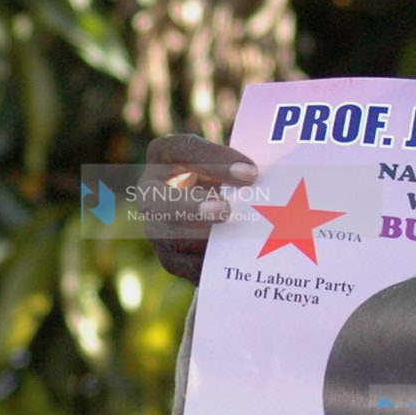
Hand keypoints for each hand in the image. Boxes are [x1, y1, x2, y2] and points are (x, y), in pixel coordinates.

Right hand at [141, 134, 257, 284]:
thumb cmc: (231, 174)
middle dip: (190, 207)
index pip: (182, 149)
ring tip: (237, 240)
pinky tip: (237, 262)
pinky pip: (186, 266)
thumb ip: (243, 163)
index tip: (251, 171)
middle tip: (226, 211)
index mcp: (166, 154)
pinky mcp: (172, 258)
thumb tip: (263, 172)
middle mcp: (152, 190)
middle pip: (158, 199)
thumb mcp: (233, 160)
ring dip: (203, 240)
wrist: (224, 204)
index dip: (214, 158)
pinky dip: (211, 264)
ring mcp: (157, 227)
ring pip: (170, 238)